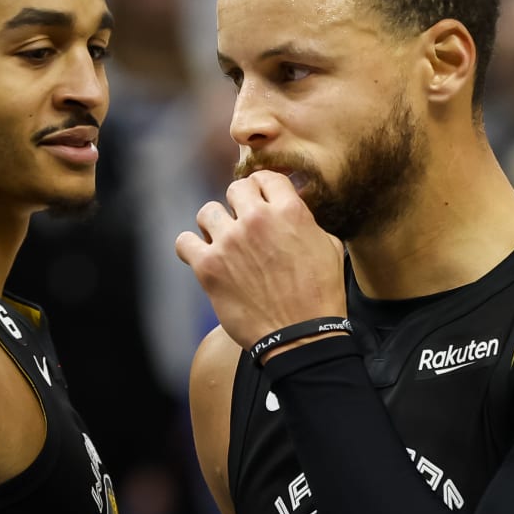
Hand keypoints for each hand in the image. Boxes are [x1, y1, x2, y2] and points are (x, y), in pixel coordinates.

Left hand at [175, 171, 345, 353]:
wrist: (300, 335)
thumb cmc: (320, 295)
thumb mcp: (329, 247)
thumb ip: (307, 222)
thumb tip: (295, 211)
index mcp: (289, 211)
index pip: (266, 177)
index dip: (264, 189)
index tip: (261, 201)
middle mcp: (256, 220)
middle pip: (235, 189)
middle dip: (240, 204)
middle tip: (244, 224)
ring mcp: (229, 242)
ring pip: (207, 211)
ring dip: (215, 225)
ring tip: (224, 242)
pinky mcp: (208, 267)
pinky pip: (184, 242)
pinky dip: (191, 248)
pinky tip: (202, 257)